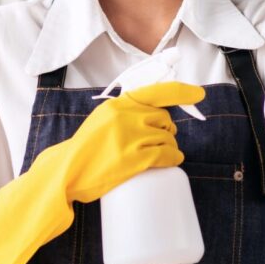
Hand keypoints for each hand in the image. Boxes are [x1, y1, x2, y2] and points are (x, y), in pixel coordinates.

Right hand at [59, 80, 201, 202]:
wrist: (67, 172)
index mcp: (118, 105)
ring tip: (162, 155)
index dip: (182, 92)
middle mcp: (126, 117)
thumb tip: (153, 115)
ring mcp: (130, 138)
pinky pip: (166, 154)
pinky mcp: (134, 159)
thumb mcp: (102, 120)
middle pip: (164, 119)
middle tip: (160, 140)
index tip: (198, 94)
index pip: (157, 92)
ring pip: (167, 137)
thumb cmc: (85, 149)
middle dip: (167, 129)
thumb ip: (124, 114)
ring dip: (170, 146)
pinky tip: (174, 161)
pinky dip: (173, 157)